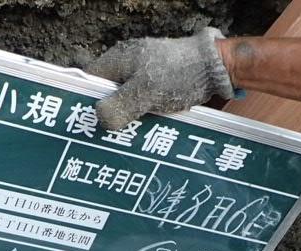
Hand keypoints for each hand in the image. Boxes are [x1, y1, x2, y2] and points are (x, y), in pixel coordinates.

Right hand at [83, 27, 235, 129]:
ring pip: (124, 101)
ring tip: (124, 141)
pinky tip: (143, 133)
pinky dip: (141, 117)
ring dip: (125, 120)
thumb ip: (118, 106)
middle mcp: (126, 64)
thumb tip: (98, 119)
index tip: (86, 125)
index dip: (85, 102)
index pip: (88, 81)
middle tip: (106, 140)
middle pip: (106, 94)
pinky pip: (141, 104)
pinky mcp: (157, 84)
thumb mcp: (144, 92)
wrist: (215, 68)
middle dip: (107, 115)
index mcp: (117, 60)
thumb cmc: (178, 75)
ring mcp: (143, 74)